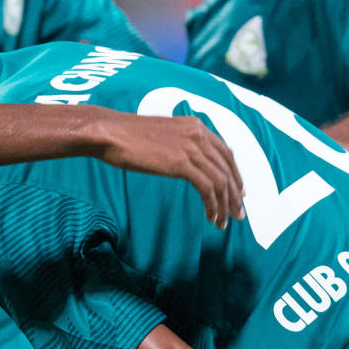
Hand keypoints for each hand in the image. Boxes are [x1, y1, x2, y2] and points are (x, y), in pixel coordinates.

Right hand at [98, 114, 244, 229]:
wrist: (111, 133)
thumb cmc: (127, 137)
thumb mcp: (162, 136)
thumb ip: (179, 145)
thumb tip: (184, 162)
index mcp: (196, 126)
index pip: (225, 153)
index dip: (235, 175)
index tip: (237, 192)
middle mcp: (199, 134)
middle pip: (227, 168)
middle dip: (234, 194)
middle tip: (237, 214)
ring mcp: (191, 148)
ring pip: (220, 181)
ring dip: (224, 205)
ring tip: (222, 222)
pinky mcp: (181, 163)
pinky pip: (207, 187)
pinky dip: (212, 205)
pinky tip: (210, 216)